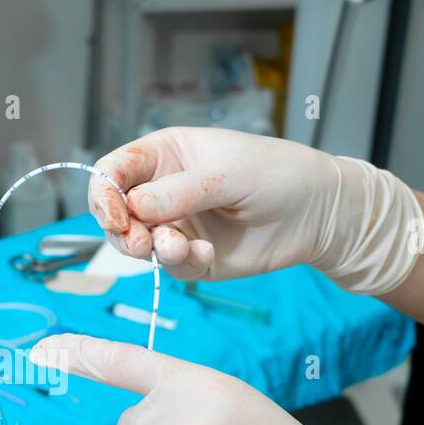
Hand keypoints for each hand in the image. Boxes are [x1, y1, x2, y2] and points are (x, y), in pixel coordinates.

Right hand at [89, 127, 423, 294]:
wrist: (319, 214)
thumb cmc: (276, 173)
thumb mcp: (226, 173)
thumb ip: (178, 191)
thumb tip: (133, 206)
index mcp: (164, 156)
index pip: (114, 172)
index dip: (104, 194)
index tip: (117, 216)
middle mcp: (162, 191)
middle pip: (116, 214)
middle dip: (122, 232)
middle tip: (141, 243)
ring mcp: (176, 225)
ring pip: (137, 245)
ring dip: (151, 251)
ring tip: (178, 249)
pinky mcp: (192, 258)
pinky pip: (170, 268)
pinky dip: (182, 264)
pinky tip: (207, 255)